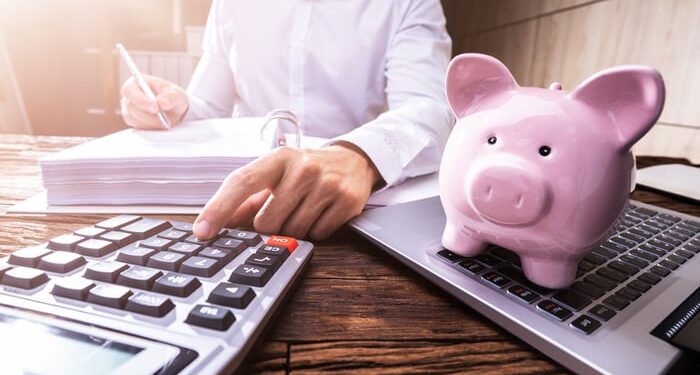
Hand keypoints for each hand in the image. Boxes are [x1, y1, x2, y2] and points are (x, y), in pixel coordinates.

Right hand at [120, 75, 188, 129]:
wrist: (175, 111)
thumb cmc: (173, 98)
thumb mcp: (177, 94)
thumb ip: (171, 97)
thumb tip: (161, 102)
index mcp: (137, 82)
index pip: (129, 90)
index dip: (140, 100)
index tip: (155, 107)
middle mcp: (130, 96)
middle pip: (129, 107)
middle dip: (147, 115)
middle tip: (162, 119)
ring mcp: (129, 110)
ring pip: (132, 119)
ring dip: (150, 123)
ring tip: (165, 122)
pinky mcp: (134, 122)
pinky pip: (137, 127)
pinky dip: (150, 128)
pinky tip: (160, 126)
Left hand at [193, 143, 380, 240]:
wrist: (353, 161)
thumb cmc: (305, 169)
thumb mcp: (276, 174)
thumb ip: (246, 198)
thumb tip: (216, 223)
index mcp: (278, 158)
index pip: (242, 182)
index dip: (219, 208)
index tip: (203, 231)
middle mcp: (303, 168)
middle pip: (267, 222)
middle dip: (270, 226)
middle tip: (283, 210)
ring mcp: (327, 184)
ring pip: (293, 232)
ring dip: (294, 229)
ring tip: (304, 208)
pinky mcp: (346, 201)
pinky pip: (318, 235)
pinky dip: (316, 230)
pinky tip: (321, 212)